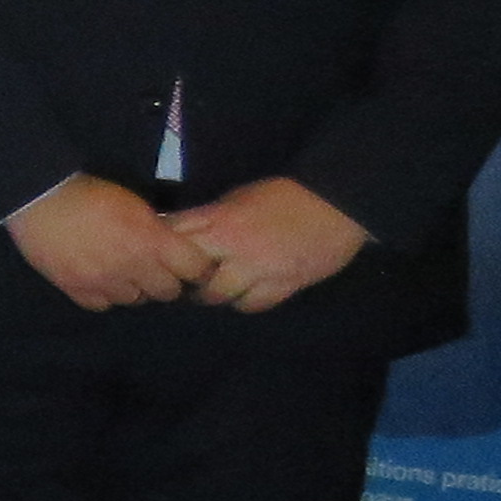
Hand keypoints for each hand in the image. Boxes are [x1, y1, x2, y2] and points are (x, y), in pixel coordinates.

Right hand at [6, 175, 212, 310]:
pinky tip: (98, 279)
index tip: (188, 263)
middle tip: (153, 267)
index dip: (194, 266)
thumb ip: (155, 230)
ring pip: (134, 300)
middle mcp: (132, 267)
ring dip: (132, 288)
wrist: (39, 199)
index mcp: (151, 241)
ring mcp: (103, 282)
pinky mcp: (77, 290)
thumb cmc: (90, 194)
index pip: (194, 269)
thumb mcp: (134, 204)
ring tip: (121, 271)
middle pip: (168, 292)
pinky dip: (104, 294)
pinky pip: (103, 305)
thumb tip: (169, 246)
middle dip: (165, 280)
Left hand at [163, 177, 371, 313]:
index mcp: (221, 219)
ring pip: (218, 295)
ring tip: (215, 290)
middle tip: (184, 278)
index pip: (175, 235)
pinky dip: (243, 302)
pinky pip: (251, 305)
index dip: (164, 247)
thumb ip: (212, 218)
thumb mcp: (240, 198)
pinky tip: (244, 294)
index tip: (161, 253)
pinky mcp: (283, 286)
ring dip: (212, 295)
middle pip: (190, 271)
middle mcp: (234, 247)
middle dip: (183, 276)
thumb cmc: (286, 196)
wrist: (338, 205)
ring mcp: (259, 269)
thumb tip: (185, 231)